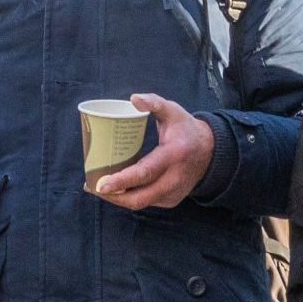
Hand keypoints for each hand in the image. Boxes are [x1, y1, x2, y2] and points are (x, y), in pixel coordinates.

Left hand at [91, 94, 215, 209]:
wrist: (210, 152)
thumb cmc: (186, 130)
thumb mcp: (173, 111)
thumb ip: (155, 102)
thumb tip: (134, 98)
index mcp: (174, 155)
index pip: (144, 173)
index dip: (121, 181)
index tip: (100, 184)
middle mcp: (174, 179)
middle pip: (139, 197)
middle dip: (113, 196)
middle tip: (92, 186)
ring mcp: (174, 193)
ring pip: (140, 203)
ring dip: (118, 199)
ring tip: (98, 188)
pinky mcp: (171, 200)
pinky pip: (146, 202)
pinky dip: (129, 198)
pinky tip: (116, 190)